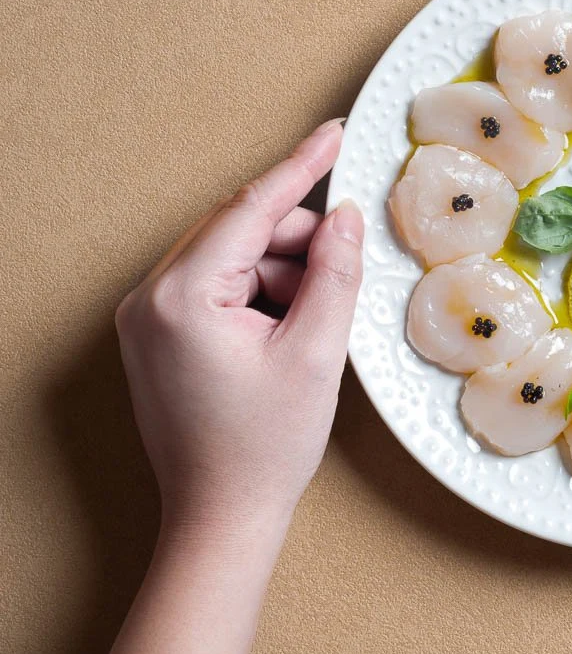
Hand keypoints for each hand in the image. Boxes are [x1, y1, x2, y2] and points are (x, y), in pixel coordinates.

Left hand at [115, 119, 362, 556]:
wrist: (220, 519)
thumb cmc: (263, 449)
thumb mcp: (314, 354)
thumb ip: (333, 274)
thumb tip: (344, 218)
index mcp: (181, 297)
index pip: (248, 209)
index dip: (300, 167)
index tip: (334, 134)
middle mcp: (149, 299)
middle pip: (235, 231)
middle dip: (295, 239)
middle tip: (342, 264)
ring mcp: (145, 319)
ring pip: (227, 258)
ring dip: (277, 272)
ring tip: (310, 324)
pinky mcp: (155, 338)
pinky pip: (212, 288)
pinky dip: (255, 294)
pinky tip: (285, 331)